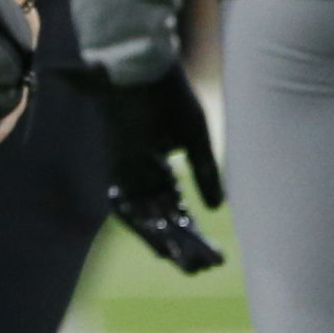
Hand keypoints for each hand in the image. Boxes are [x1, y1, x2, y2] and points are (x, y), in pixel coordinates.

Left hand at [72, 64, 226, 273]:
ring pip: (147, 220)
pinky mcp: (115, 168)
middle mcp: (139, 173)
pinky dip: (148, 230)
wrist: (140, 64)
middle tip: (203, 269)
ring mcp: (126, 172)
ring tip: (191, 267)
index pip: (173, 207)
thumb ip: (203, 172)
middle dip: (181, 244)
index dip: (189, 230)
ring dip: (167, 244)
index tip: (210, 253)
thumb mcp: (193, 137)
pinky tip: (167, 250)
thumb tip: (217, 209)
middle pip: (161, 219)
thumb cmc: (168, 94)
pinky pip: (129, 209)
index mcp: (157, 164)